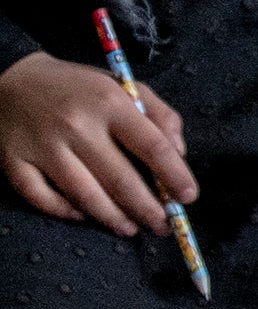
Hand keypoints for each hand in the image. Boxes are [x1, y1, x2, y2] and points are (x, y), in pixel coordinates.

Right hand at [0, 49, 189, 234]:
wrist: (13, 79)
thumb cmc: (79, 88)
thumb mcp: (124, 86)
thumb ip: (159, 114)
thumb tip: (179, 153)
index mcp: (110, 104)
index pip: (152, 145)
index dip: (174, 175)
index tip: (189, 197)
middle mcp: (77, 126)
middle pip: (119, 178)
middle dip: (147, 208)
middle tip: (164, 226)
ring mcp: (43, 146)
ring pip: (84, 194)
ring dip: (112, 218)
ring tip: (131, 229)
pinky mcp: (14, 162)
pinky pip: (41, 197)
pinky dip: (64, 211)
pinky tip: (84, 217)